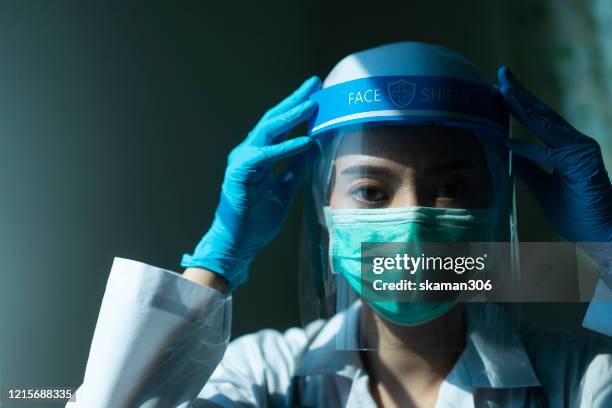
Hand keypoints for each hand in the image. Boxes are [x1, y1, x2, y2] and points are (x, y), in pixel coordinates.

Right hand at [181, 76, 320, 290]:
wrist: (238, 243)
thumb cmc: (257, 219)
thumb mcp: (285, 190)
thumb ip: (295, 168)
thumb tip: (312, 147)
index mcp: (259, 156)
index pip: (279, 126)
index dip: (297, 109)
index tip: (316, 95)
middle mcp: (249, 153)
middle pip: (273, 119)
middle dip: (295, 100)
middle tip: (315, 84)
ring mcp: (242, 161)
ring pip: (268, 130)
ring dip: (291, 116)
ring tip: (312, 103)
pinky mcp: (240, 173)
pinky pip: (267, 156)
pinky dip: (286, 147)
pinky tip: (305, 140)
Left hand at [498, 66, 611, 244]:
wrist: (600, 233)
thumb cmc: (576, 211)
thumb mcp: (542, 187)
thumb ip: (528, 167)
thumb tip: (507, 150)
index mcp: (566, 146)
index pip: (539, 118)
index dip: (520, 102)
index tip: (499, 87)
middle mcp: (575, 143)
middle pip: (542, 113)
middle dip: (520, 93)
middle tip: (501, 73)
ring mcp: (581, 151)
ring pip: (547, 125)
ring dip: (523, 107)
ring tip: (503, 91)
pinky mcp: (582, 165)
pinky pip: (549, 154)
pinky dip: (528, 147)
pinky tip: (508, 140)